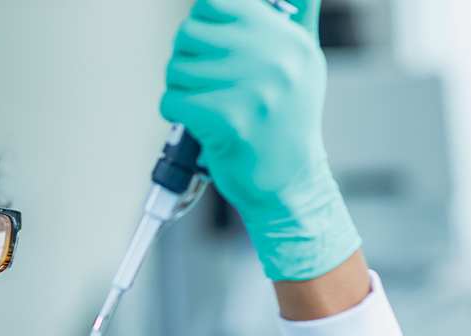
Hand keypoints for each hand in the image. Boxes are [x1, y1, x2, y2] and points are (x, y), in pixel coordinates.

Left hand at [160, 0, 360, 280]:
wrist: (289, 182)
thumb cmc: (284, 123)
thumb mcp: (299, 62)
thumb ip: (283, 19)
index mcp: (287, 38)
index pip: (216, 2)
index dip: (201, 21)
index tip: (206, 42)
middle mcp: (274, 58)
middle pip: (188, 33)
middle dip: (186, 57)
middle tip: (203, 80)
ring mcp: (251, 89)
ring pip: (175, 68)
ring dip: (180, 88)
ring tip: (206, 103)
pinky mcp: (226, 120)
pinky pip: (170, 100)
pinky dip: (175, 112)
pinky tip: (198, 122)